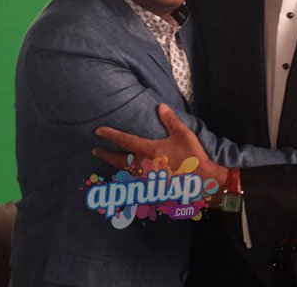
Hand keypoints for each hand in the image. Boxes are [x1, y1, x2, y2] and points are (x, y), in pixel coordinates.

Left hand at [93, 103, 226, 189]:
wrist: (201, 183)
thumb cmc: (192, 157)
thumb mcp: (183, 134)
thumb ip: (170, 120)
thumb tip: (160, 106)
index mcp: (149, 150)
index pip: (124, 141)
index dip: (110, 135)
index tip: (98, 131)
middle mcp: (143, 166)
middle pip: (118, 160)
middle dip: (105, 154)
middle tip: (95, 150)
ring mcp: (146, 179)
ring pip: (124, 173)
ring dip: (115, 167)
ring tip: (108, 162)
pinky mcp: (152, 189)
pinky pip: (134, 183)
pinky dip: (127, 179)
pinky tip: (127, 178)